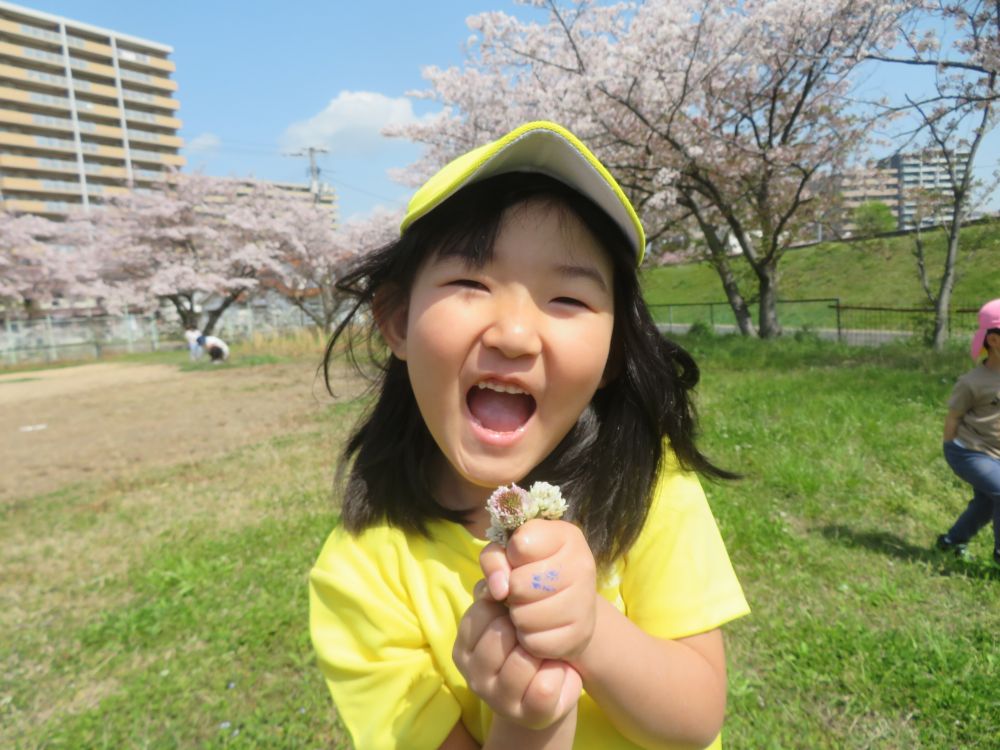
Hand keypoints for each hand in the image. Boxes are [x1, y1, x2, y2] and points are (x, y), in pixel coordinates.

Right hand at [453, 580, 581, 728]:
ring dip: (542, 651)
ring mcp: (498, 699)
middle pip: (500, 634)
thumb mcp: (509, 616)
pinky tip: (558, 672)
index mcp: (464, 648)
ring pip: (522, 660)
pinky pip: (545, 686)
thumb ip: (497, 594)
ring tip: (546, 653)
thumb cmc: (528, 643)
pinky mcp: (528, 715)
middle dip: (526, 628)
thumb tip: (498, 583)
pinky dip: (559, 674)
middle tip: (535, 635)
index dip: (508, 606)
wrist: (550, 691)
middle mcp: (474, 676)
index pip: (482, 611)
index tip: (519, 613)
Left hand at [480, 519, 596, 663]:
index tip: (519, 561)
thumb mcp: (510, 554)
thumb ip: (494, 559)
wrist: (571, 608)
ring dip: (518, 616)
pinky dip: (529, 638)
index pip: (521, 544)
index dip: (511, 556)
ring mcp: (585, 601)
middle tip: (522, 590)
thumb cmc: (532, 572)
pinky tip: (539, 628)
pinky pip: (534, 642)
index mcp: (566, 535)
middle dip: (512, 590)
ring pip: (524, 616)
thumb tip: (498, 589)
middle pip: (520, 583)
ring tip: (529, 608)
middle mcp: (582, 564)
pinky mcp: (580, 634)